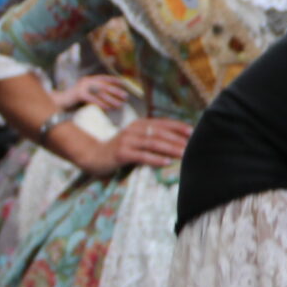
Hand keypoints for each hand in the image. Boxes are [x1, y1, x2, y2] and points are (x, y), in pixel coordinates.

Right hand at [58, 74, 131, 113]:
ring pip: (100, 92)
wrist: (57, 104)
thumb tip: (112, 98)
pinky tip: (108, 109)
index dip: (114, 80)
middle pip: (104, 85)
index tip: (125, 84)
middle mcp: (86, 81)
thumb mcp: (86, 96)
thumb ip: (96, 95)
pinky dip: (101, 104)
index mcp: (88, 80)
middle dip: (116, 91)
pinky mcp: (78, 94)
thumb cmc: (73, 103)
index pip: (104, 78)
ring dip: (111, 99)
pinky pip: (92, 99)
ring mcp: (81, 87)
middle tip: (125, 96)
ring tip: (119, 105)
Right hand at [75, 117, 190, 176]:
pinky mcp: (121, 153)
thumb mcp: (136, 139)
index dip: (178, 126)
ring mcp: (127, 140)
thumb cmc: (120, 149)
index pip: (162, 123)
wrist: (94, 156)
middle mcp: (134, 129)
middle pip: (160, 133)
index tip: (192, 132)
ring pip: (153, 143)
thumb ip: (151, 137)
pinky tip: (166, 162)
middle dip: (177, 139)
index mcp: (140, 124)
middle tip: (192, 146)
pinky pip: (142, 156)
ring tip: (183, 154)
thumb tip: (176, 141)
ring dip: (170, 148)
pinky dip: (155, 159)